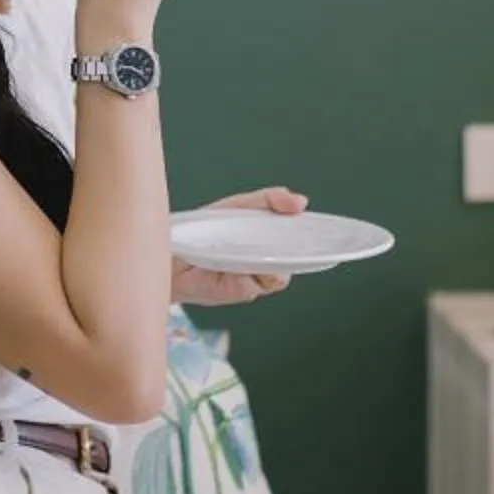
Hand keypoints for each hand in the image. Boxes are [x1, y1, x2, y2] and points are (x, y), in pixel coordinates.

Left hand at [171, 186, 304, 306]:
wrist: (171, 245)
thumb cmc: (207, 227)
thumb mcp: (240, 205)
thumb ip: (269, 200)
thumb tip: (300, 201)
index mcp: (270, 244)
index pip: (299, 245)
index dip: (313, 239)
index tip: (323, 230)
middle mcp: (264, 265)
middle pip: (292, 264)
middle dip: (296, 253)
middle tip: (289, 237)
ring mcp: (251, 281)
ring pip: (275, 277)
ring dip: (271, 263)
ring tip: (258, 247)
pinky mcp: (234, 292)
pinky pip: (250, 285)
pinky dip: (247, 272)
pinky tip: (236, 262)